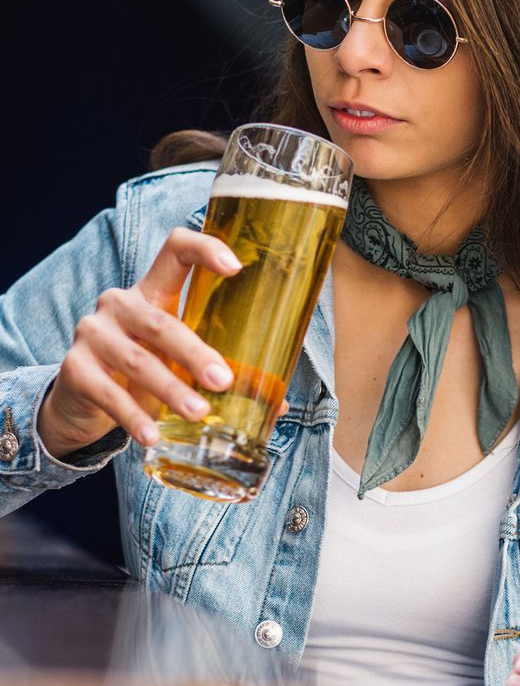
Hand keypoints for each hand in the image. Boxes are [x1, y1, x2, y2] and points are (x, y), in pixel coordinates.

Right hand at [38, 228, 284, 458]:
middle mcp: (121, 304)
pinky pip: (108, 393)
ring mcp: (94, 333)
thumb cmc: (145, 371)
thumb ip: (222, 372)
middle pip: (161, 322)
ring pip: (137, 360)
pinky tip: (153, 436)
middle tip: (223, 380)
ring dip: (170, 390)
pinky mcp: (74, 369)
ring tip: (198, 413)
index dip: (204, 249)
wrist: (83, 400)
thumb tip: (278, 404)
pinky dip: (134, 417)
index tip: (236, 267)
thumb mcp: (179, 363)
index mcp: (154, 291)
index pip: (175, 251)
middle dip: (194, 353)